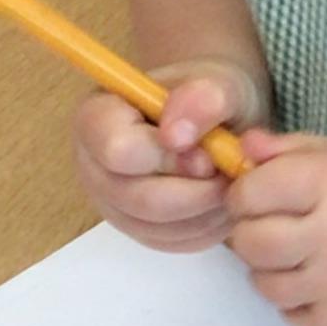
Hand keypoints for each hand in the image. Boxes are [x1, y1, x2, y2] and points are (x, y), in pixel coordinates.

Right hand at [71, 59, 268, 254]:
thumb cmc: (207, 97)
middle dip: (196, 191)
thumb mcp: (216, 82)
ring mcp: (114, 204)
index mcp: (97, 119)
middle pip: (138, 199)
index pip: (117, 151)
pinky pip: (174, 243)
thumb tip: (177, 136)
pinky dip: (209, 226)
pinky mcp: (140, 231)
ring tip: (231, 178)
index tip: (206, 150)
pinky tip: (224, 197)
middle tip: (230, 170)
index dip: (167, 157)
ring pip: (159, 228)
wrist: (212, 117)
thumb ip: (201, 98)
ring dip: (207, 210)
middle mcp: (95, 166)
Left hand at [222, 133, 326, 325]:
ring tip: (305, 254)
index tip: (261, 193)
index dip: (248, 190)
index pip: (253, 190)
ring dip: (272, 267)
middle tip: (279, 225)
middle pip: (249, 240)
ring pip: (262, 281)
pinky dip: (298, 299)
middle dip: (253, 230)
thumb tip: (244, 146)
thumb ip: (301, 149)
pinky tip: (326, 281)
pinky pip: (288, 313)